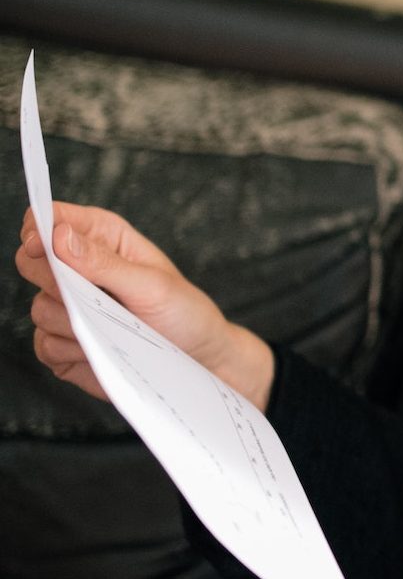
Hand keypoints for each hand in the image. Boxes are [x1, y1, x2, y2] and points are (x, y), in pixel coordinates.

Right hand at [15, 202, 274, 411]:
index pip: (49, 218)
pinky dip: (72, 352)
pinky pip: (45, 345)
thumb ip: (104, 262)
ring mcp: (68, 307)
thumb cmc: (184, 312)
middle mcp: (78, 269)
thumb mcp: (153, 285)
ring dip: (74, 323)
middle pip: (30, 262)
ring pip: (38, 309)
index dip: (38, 229)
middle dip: (53, 281)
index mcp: (101, 238)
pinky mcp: (64, 343)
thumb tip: (57, 236)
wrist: (197, 360)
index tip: (42, 246)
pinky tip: (104, 351)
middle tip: (93, 297)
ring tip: (116, 329)